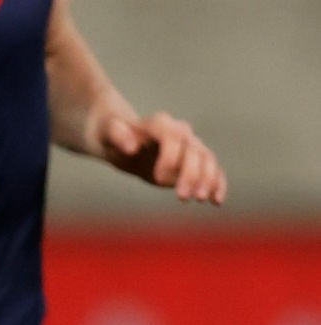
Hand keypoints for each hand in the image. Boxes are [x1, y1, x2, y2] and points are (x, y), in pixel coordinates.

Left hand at [97, 112, 226, 204]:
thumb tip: (131, 147)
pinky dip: (217, 184)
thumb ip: (117, 135)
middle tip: (182, 197)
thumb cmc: (111, 137)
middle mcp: (180, 131)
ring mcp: (190, 145)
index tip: (157, 178)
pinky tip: (216, 201)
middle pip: (194, 150)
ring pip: (207, 158)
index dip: (169, 158)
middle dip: (191, 174)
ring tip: (199, 199)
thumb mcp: (107, 134)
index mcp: (159, 124)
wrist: (121, 143)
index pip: (173, 137)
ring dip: (207, 180)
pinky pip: (213, 170)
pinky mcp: (195, 161)